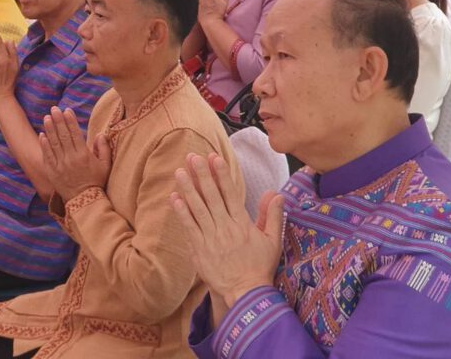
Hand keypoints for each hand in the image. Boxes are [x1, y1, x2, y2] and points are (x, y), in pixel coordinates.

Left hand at [39, 107, 110, 201]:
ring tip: (46, 117)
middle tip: (54, 108)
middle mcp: (70, 158)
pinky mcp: (52, 171)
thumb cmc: (96, 183)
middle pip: (62, 135)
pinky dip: (44, 144)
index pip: (75, 133)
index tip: (67, 110)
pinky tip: (42, 134)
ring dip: (49, 129)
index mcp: (83, 155)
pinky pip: (47, 155)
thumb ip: (104, 149)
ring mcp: (60, 165)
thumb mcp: (105, 166)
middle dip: (58, 120)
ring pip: (53, 143)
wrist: (84, 202)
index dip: (70, 121)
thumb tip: (101, 134)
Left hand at [171, 153, 283, 309]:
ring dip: (188, 188)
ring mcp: (211, 237)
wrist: (246, 294)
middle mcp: (225, 227)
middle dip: (202, 174)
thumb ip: (272, 215)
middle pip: (211, 196)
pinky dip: (181, 212)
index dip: (221, 174)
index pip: (230, 193)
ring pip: (197, 208)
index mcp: (242, 223)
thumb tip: (276, 193)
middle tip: (193, 156)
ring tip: (180, 171)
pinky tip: (174, 197)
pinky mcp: (199, 249)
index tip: (214, 157)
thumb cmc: (259, 267)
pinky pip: (189, 227)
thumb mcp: (272, 240)